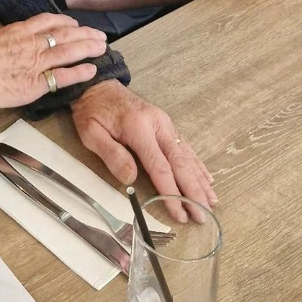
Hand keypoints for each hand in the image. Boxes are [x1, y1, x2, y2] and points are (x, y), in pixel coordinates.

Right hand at [0, 12, 105, 108]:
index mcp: (20, 30)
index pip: (49, 21)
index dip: (65, 22)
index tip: (75, 24)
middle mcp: (32, 43)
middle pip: (65, 34)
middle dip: (85, 33)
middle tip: (100, 34)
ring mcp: (36, 63)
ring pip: (68, 51)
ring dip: (88, 48)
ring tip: (102, 47)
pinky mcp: (36, 84)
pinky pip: (63, 77)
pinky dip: (79, 72)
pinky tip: (92, 70)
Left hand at [70, 81, 216, 222]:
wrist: (98, 86)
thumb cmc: (93, 111)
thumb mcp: (91, 132)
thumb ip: (111, 154)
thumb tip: (131, 178)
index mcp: (138, 127)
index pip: (159, 166)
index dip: (170, 192)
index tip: (180, 214)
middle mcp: (158, 124)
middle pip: (180, 162)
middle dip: (193, 191)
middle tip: (203, 216)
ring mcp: (164, 123)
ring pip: (186, 155)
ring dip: (199, 180)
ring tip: (211, 202)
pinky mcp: (166, 124)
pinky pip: (185, 147)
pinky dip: (197, 165)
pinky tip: (206, 178)